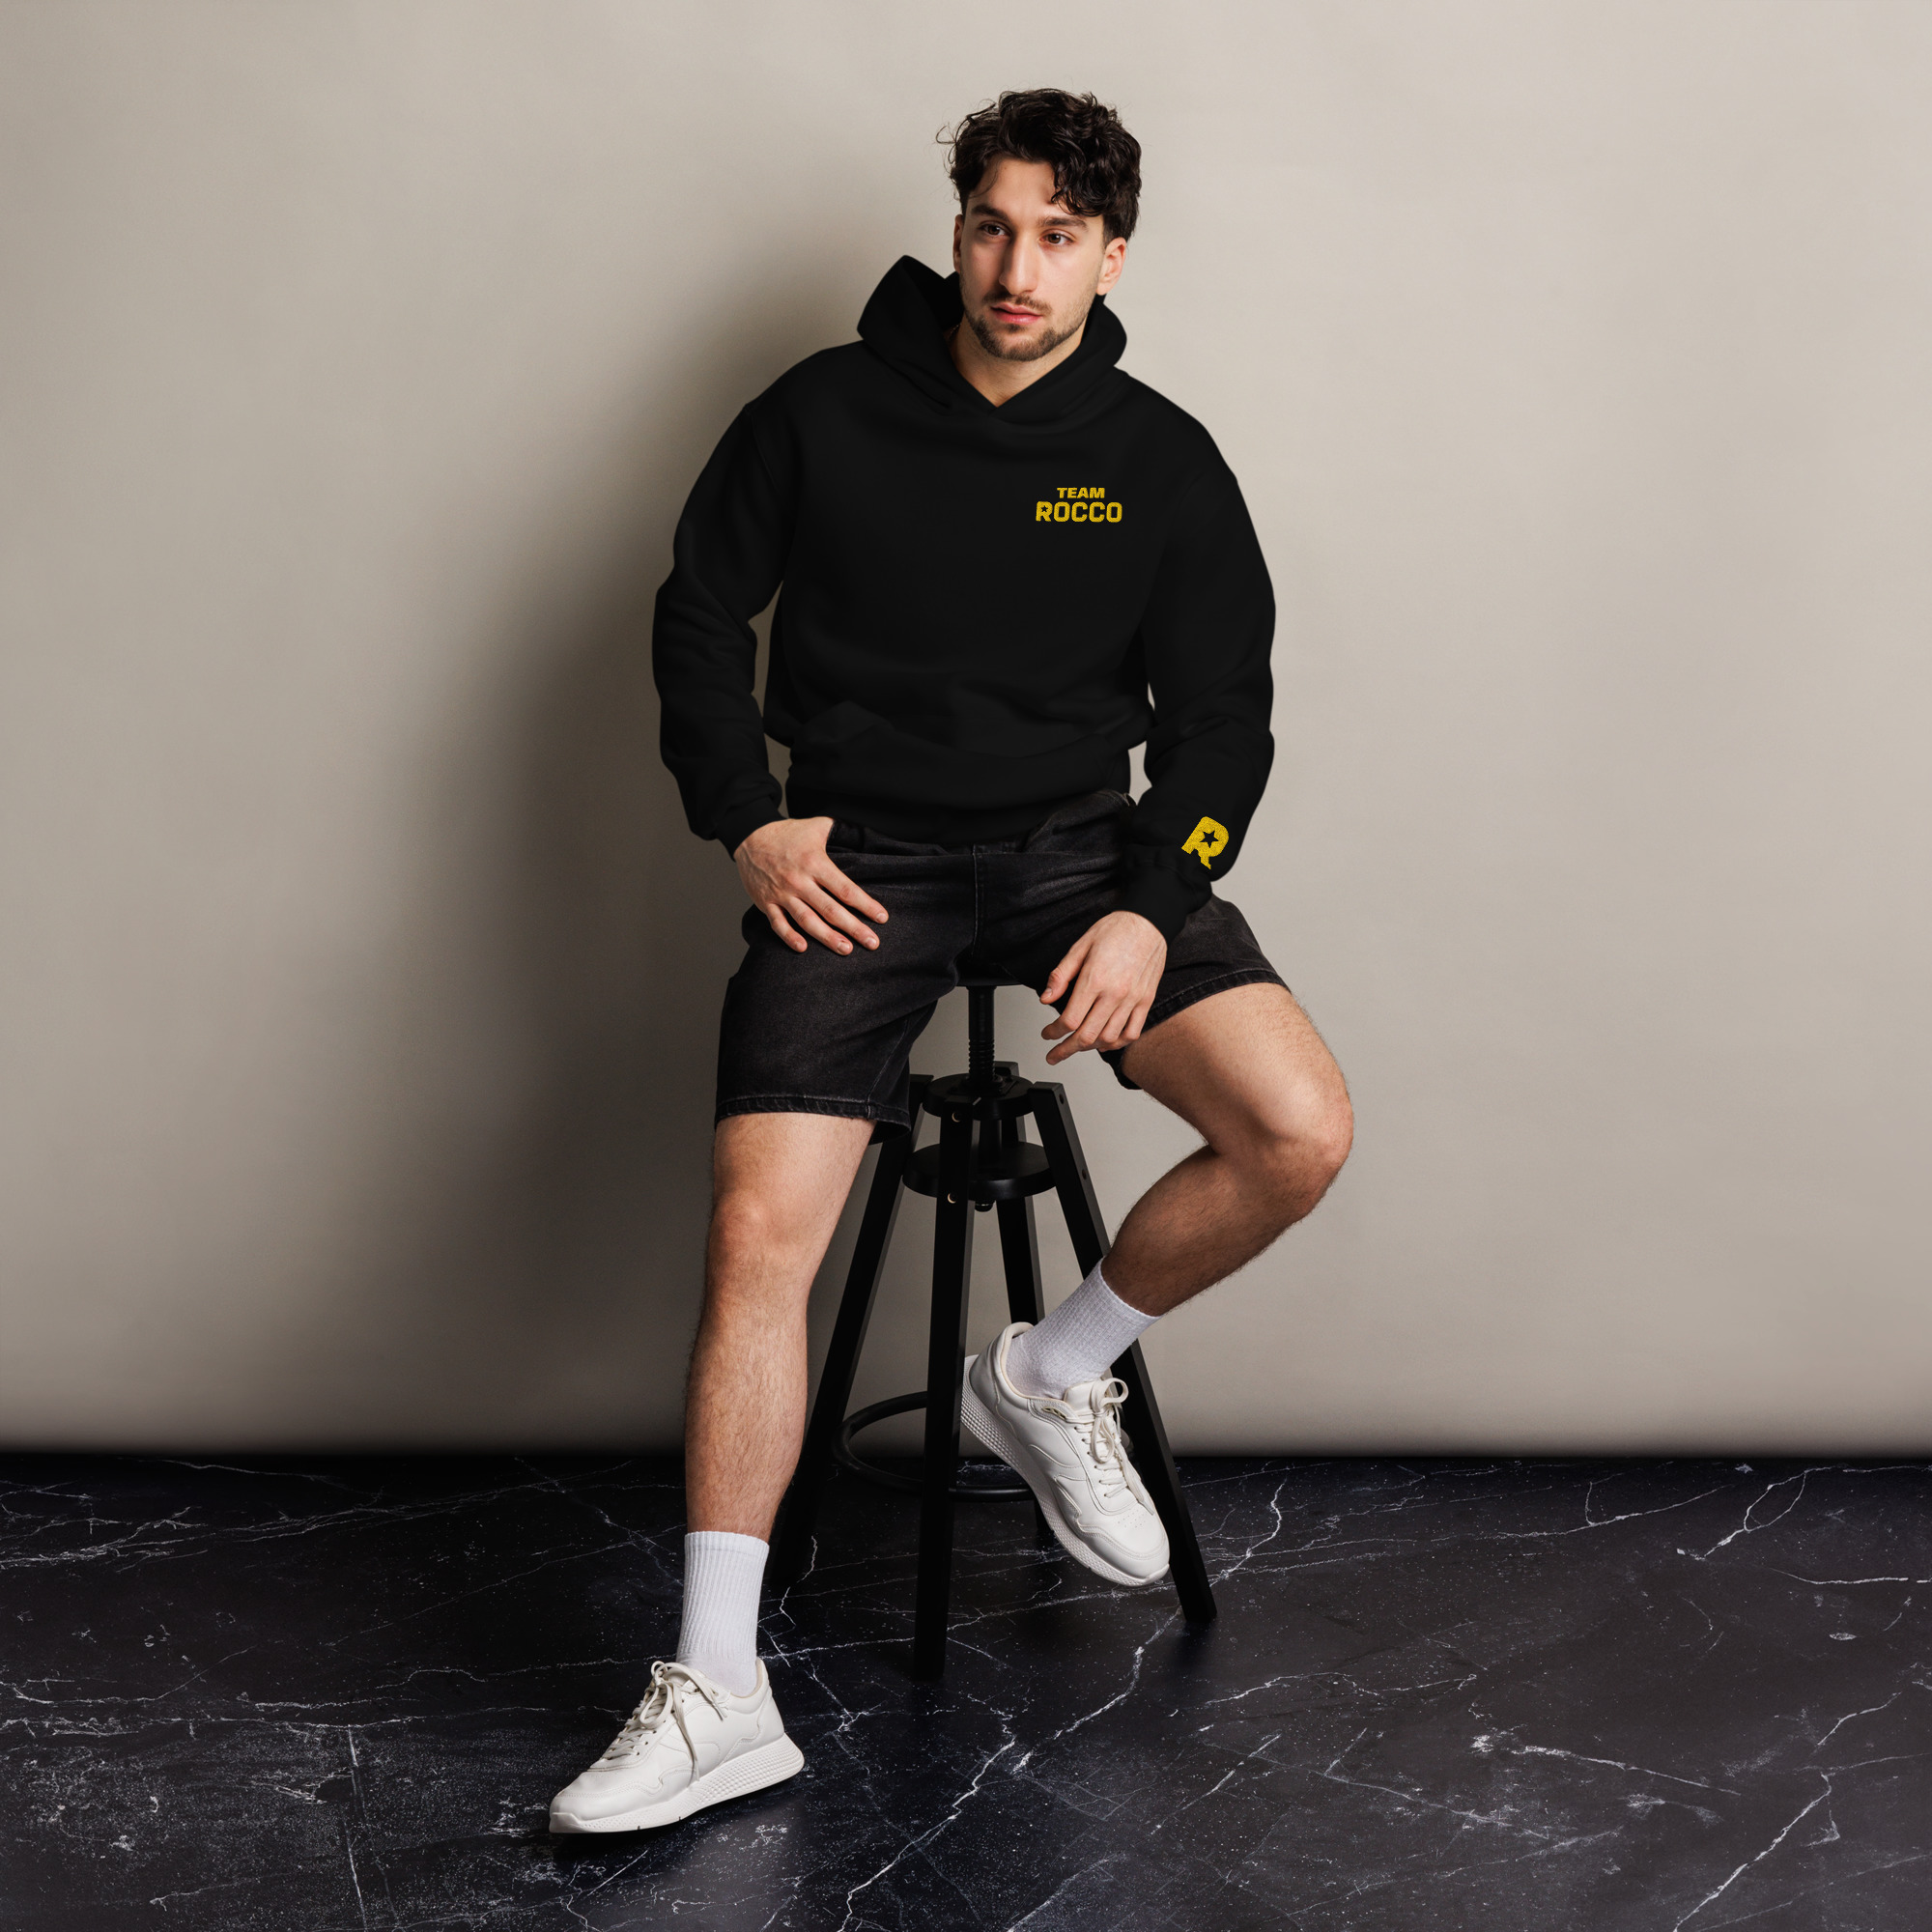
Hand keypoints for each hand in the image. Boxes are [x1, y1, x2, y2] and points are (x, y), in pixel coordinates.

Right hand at [734, 818, 888, 955]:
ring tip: (846, 949)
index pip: (845, 889)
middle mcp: (800, 881)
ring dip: (827, 937)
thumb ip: (841, 831)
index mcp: (815, 863)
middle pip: (831, 910)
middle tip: (872, 943)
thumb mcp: (818, 826)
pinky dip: (789, 937)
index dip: (865, 905)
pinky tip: (803, 948)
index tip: (881, 917)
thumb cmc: (788, 833)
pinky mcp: (766, 902)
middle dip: (854, 928)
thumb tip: (865, 836)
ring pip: (807, 921)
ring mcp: (782, 894)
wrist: (750, 835)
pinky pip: (778, 924)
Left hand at [1038, 911, 1165, 1064]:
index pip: (1070, 1019)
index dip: (1054, 1032)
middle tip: (1055, 1054)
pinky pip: (1132, 1032)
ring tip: (1078, 1046)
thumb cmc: (1115, 930)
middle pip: (1087, 1036)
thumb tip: (1046, 998)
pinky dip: (1117, 1043)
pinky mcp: (1146, 1001)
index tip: (1048, 1034)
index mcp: (1095, 979)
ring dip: (1090, 1047)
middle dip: (1067, 1049)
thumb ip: (1061, 975)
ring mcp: (1133, 999)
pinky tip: (1106, 1041)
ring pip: (1109, 1038)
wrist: (1148, 922)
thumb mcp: (1080, 946)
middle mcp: (1115, 993)